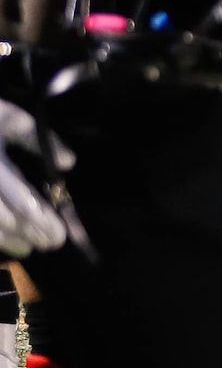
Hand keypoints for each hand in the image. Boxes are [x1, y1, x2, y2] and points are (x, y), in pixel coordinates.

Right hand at [0, 102, 70, 258]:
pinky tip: (3, 240)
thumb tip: (68, 164)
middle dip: (26, 233)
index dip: (40, 219)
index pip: (20, 198)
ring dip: (6, 239)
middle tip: (51, 243)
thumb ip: (37, 139)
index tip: (58, 233)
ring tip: (27, 248)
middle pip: (2, 218)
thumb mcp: (10, 119)